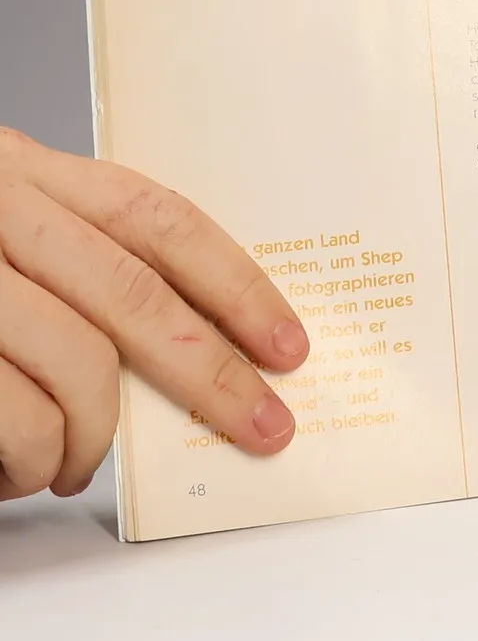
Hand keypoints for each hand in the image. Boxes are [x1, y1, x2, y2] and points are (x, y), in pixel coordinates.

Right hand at [0, 127, 307, 499]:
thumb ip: (72, 259)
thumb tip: (191, 338)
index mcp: (20, 171)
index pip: (156, 219)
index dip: (234, 282)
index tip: (286, 342)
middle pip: (132, 296)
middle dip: (211, 371)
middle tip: (260, 424)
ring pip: (73, 365)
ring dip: (95, 434)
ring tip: (77, 464)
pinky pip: (4, 416)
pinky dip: (27, 457)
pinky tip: (20, 469)